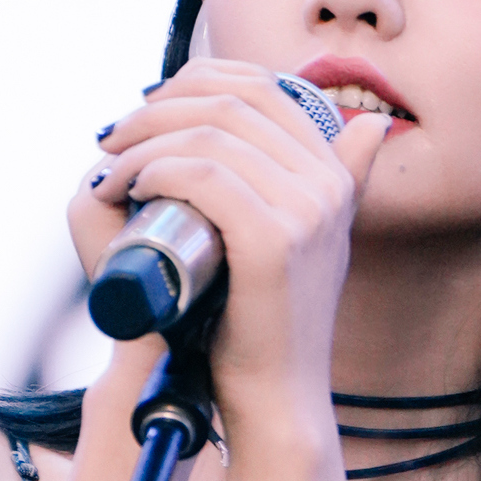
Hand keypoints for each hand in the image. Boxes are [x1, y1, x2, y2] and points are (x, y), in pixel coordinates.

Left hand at [66, 63, 392, 435]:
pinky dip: (155, 169)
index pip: (261, 88)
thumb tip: (370, 126)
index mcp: (333, 174)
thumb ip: (336, 182)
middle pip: (232, 104)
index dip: (192, 83)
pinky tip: (130, 185)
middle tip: (112, 139)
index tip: (143, 112)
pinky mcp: (275, 242)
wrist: (274, 398)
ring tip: (111, 168)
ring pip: (211, 137)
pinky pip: (204, 177)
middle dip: (157, 109)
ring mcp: (307, 211)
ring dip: (144, 140)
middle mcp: (328, 184)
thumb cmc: (263, 323)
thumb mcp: (303, 241)